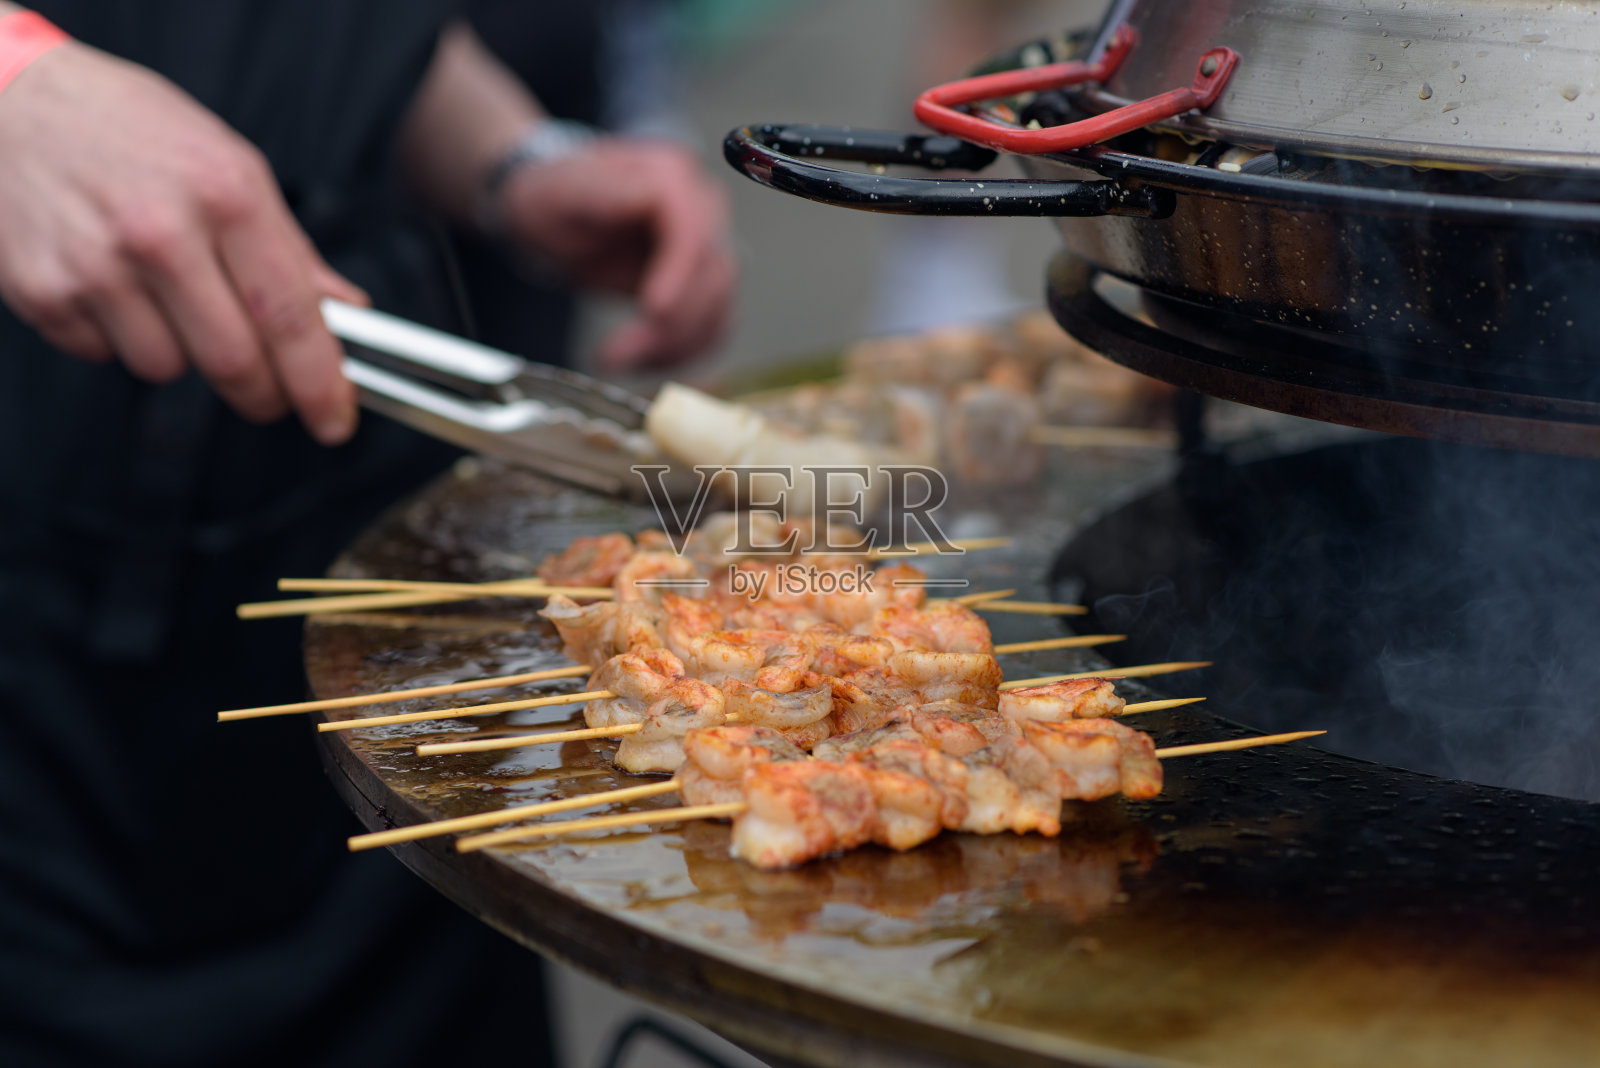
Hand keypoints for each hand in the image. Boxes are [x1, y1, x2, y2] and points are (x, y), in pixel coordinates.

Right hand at [0, 39, 364, 443]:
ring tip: (164, 291)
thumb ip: (290, 248)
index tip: (336, 421)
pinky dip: (118, 336)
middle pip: (235, 364)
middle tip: (268, 390)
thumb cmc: (129, 128)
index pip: (289, 317)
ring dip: (181, 352)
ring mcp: (96, 265)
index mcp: (225, 192)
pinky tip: (110, 282)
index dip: (320, 384)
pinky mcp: (43, 292)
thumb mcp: (228, 163)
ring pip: (168, 369)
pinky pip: (105, 355)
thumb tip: (346, 311)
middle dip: (262, 394)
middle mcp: (161, 231)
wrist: (8, 98)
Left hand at [498, 139, 734, 370]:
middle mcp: (701, 207)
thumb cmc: (556, 196)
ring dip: (675, 344)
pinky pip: (711, 322)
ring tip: (622, 359)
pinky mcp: (702, 280)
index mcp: (670, 177)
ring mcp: (707, 245)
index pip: (695, 232)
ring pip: (717, 306)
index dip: (681, 275)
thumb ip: (606, 191)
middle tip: (620, 354)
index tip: (653, 311)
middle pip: (712, 275)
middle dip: (672, 324)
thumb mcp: (564, 190)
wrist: (556, 212)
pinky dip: (681, 350)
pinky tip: (643, 359)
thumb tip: (652, 195)